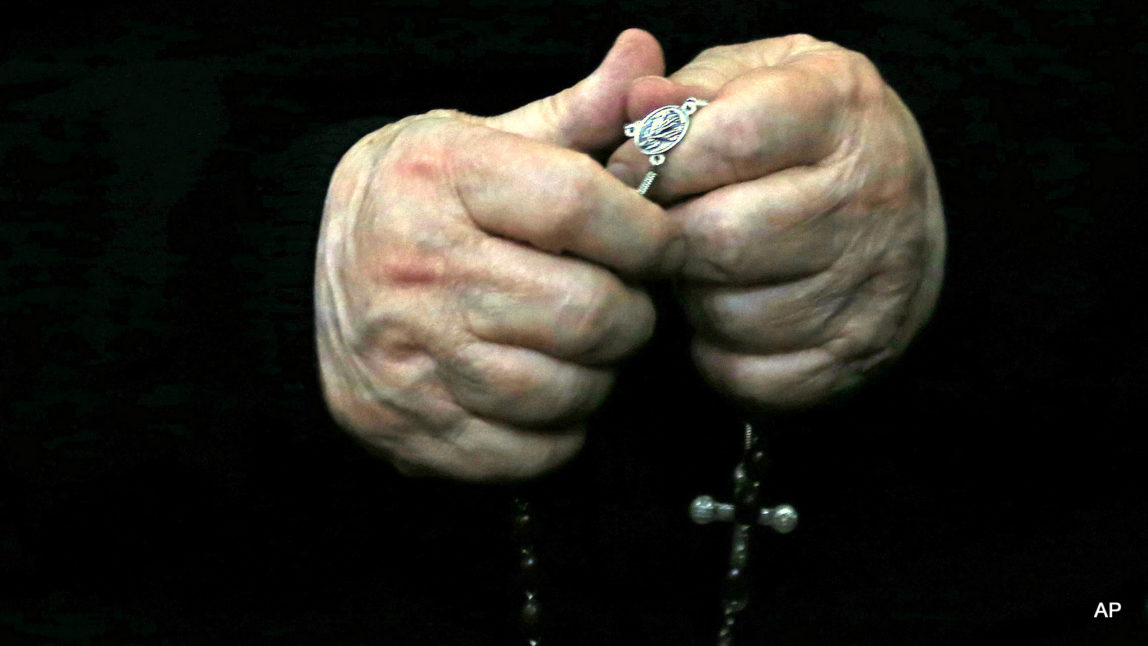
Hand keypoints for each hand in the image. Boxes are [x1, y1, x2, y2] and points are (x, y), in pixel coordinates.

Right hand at [315, 30, 682, 479]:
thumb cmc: (415, 202)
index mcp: (442, 180)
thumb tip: (647, 56)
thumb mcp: (482, 140)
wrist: (300, 278)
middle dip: (630, 313)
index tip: (660, 243)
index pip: (581, 206)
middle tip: (618, 300)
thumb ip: (575, 112)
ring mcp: (411, 361)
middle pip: (585, 312)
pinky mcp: (414, 430)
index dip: (648, 232)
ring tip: (577, 345)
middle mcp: (419, 272)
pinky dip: (558, 431)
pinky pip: (531, 453)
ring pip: (565, 390)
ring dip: (596, 374)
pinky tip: (542, 391)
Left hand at [608, 34, 944, 406]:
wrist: (894, 206)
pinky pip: (748, 374)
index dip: (661, 162)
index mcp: (840, 107)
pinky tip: (730, 313)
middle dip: (669, 238)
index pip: (733, 141)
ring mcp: (873, 282)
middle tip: (663, 230)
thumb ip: (686, 90)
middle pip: (724, 238)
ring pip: (729, 313)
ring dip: (692, 298)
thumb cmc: (797, 135)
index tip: (627, 172)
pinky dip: (717, 354)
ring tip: (705, 268)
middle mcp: (870, 194)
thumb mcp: (752, 79)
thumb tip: (639, 103)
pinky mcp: (859, 352)